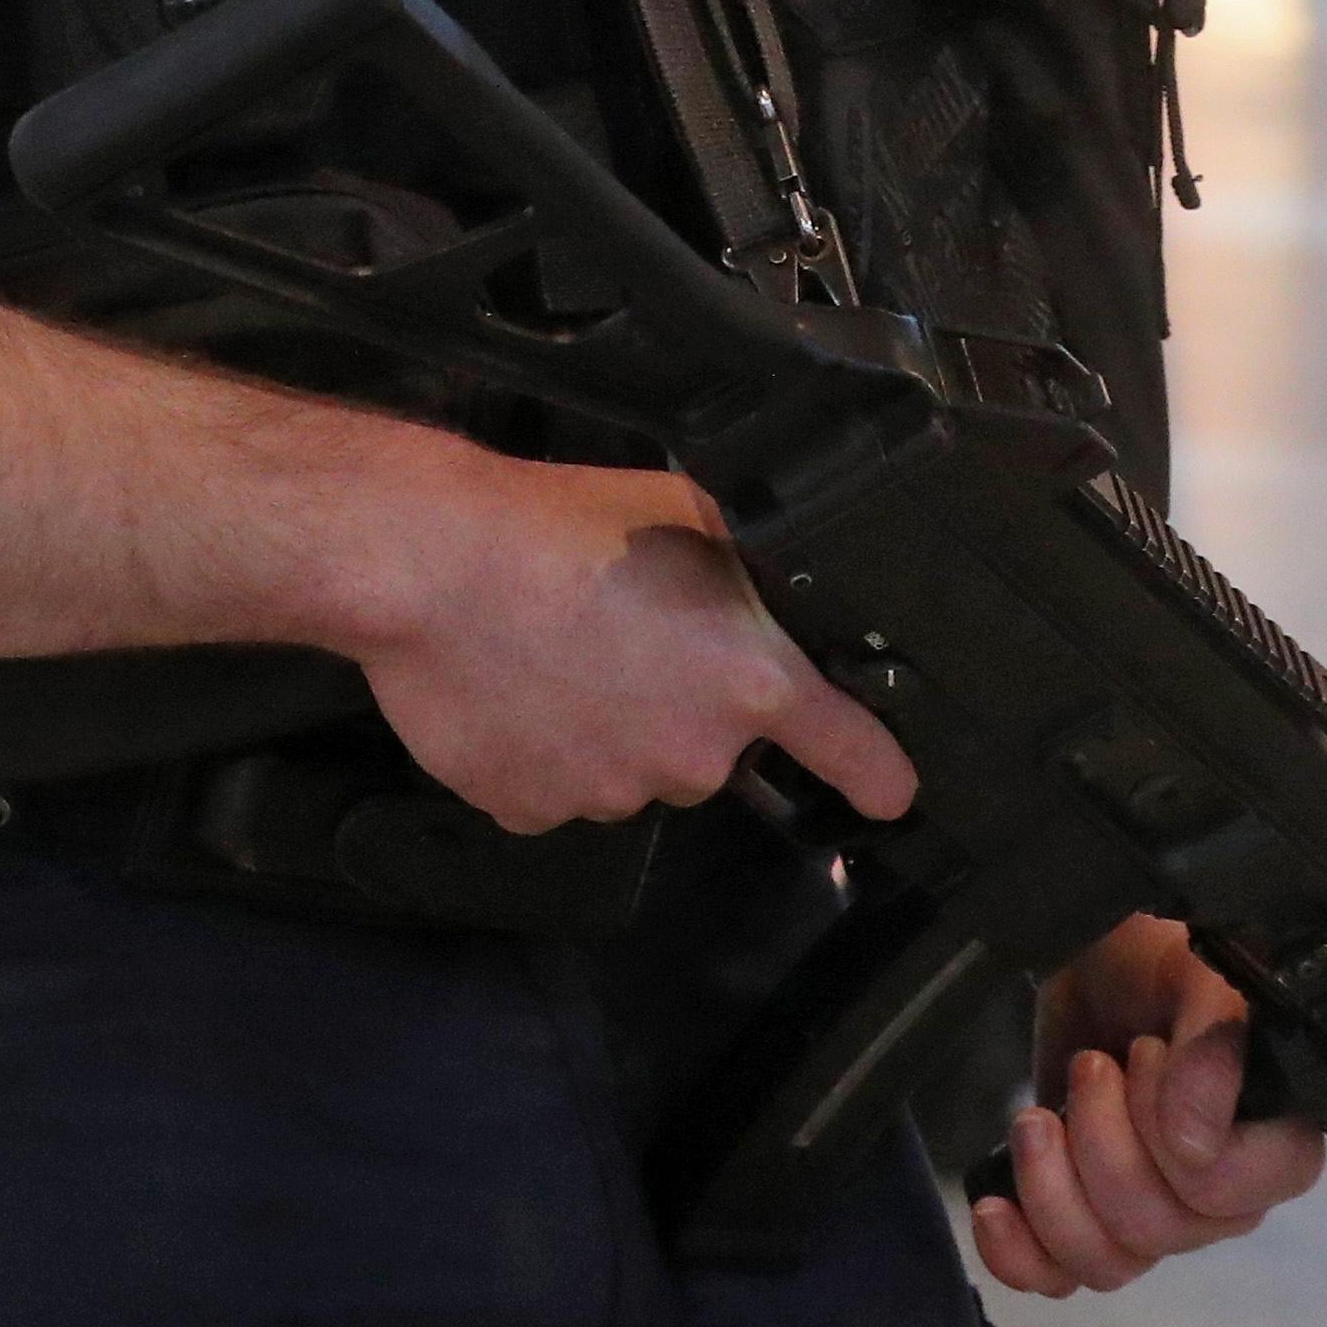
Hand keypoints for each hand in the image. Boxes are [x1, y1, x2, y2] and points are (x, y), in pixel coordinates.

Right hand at [352, 455, 917, 836]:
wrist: (432, 562)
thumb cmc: (557, 526)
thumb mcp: (688, 515)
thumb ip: (745, 576)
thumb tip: (767, 597)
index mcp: (749, 679)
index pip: (848, 747)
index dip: (877, 771)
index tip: (894, 793)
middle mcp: (692, 754)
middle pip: (709, 746)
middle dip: (679, 701)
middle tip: (625, 632)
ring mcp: (609, 792)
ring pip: (626, 767)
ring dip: (606, 724)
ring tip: (556, 647)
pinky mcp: (532, 811)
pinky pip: (554, 788)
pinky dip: (540, 750)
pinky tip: (515, 686)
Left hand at [973, 915, 1326, 1298]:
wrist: (1095, 957)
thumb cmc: (1161, 959)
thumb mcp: (1200, 971)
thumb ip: (1215, 1044)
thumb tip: (1194, 1143)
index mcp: (1271, 1139)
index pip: (1231, 1196)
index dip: (1172, 1138)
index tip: (1147, 1058)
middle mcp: (1222, 1194)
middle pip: (1157, 1230)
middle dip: (1102, 1141)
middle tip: (1094, 1066)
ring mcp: (1157, 1215)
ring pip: (1109, 1263)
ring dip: (1054, 1186)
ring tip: (1040, 1117)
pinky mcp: (1090, 1219)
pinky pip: (1061, 1279)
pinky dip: (1019, 1252)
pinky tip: (997, 1204)